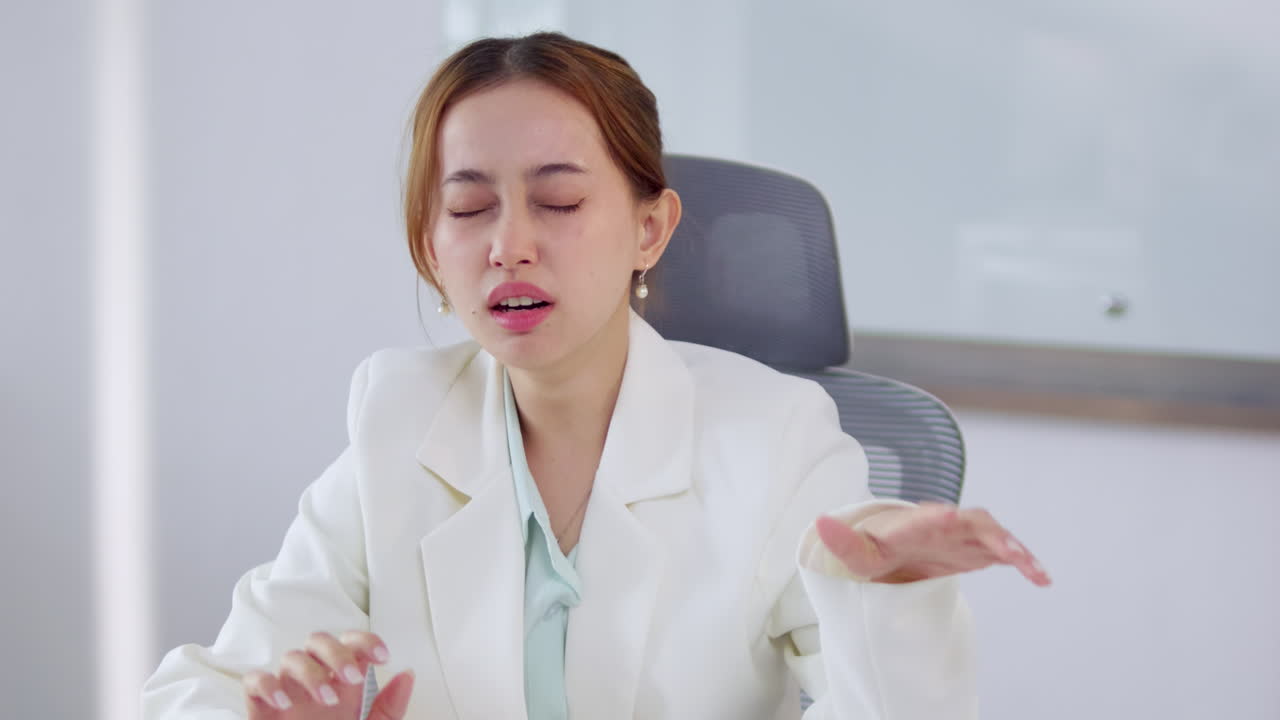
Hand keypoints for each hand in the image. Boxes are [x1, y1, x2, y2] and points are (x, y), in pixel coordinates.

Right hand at [242, 630, 413, 719]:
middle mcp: (314, 681)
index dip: (366, 641)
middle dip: (337, 653)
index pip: (351, 644)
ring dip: (311, 673)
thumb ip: (389, 707)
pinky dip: (267, 686)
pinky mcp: (260, 708)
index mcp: (342, 683)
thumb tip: (407, 675)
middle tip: (352, 677)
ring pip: (291, 657)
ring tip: (327, 700)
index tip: (383, 656)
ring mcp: (287, 692)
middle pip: (319, 641)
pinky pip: (254, 681)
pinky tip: (285, 704)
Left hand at [815, 503, 1050, 585]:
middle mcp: (945, 523)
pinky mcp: (979, 551)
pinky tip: (1042, 580)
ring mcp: (965, 536)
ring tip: (1032, 568)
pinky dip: (1024, 562)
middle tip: (1007, 550)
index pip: (928, 516)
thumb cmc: (873, 548)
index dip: (938, 517)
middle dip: (990, 532)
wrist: (892, 551)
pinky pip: (1006, 554)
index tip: (947, 517)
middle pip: (972, 520)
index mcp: (916, 522)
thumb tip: (819, 523)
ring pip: (995, 535)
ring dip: (1014, 549)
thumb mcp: (857, 552)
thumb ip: (842, 541)